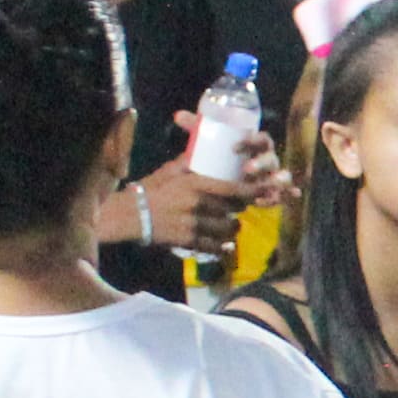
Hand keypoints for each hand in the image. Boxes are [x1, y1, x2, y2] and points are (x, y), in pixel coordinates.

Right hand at [133, 141, 285, 257]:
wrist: (130, 215)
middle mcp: (199, 205)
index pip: (235, 190)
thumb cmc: (150, 189)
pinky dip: (223, 248)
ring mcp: (194, 225)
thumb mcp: (170, 171)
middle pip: (234, 211)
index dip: (255, 192)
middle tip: (237, 208)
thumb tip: (202, 149)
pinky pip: (215, 248)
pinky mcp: (188, 242)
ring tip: (231, 227)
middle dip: (239, 210)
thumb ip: (189, 162)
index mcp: (197, 184)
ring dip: (232, 230)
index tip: (267, 191)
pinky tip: (226, 247)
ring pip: (228, 231)